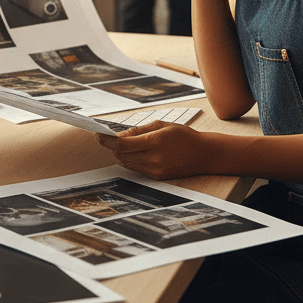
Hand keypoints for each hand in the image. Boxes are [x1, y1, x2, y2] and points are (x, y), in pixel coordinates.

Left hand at [96, 122, 217, 179]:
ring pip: (127, 162)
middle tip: (111, 137)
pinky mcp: (158, 177)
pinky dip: (131, 160)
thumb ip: (138, 130)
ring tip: (126, 144)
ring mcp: (156, 169)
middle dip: (114, 146)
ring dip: (121, 153)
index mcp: (154, 142)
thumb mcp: (161, 125)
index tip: (97, 135)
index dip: (106, 140)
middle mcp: (154, 158)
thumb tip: (118, 136)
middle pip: (121, 154)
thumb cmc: (183, 135)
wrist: (205, 154)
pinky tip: (136, 152)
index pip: (122, 144)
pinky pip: (137, 168)